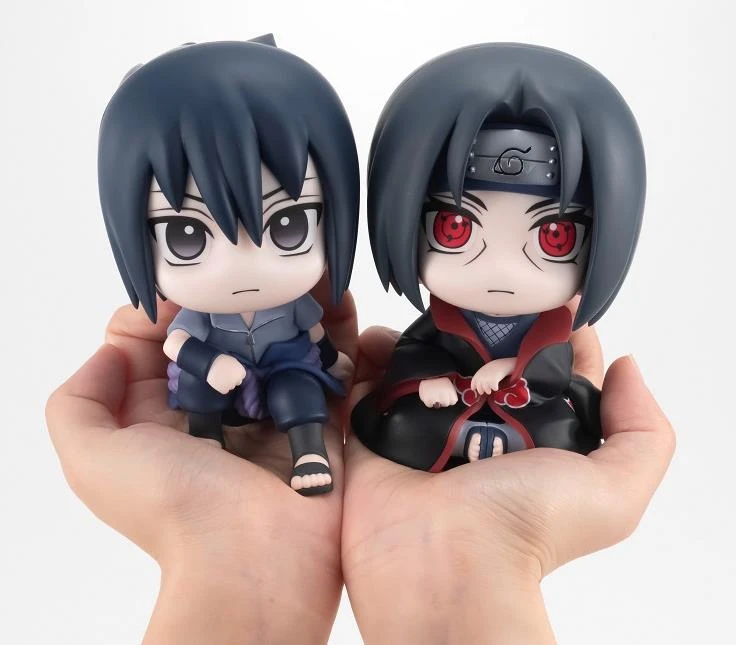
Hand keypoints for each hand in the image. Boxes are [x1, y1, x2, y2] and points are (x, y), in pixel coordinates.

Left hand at [46, 276, 356, 644]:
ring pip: (277, 337)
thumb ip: (78, 402)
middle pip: (223, 330)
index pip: (158, 339)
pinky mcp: (319, 411)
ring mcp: (272, 404)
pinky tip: (334, 293)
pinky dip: (334, 325)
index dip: (166, 307)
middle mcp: (219, 403)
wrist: (256, 560)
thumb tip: (112, 350)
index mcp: (166, 410)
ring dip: (285, 301)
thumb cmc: (173, 509)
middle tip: (249, 263)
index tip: (186, 283)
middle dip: (235, 293)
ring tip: (293, 265)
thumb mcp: (92, 459)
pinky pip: (328, 359)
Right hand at [343, 321, 674, 643]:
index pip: (548, 369)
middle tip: (474, 282)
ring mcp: (426, 426)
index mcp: (532, 434)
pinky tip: (377, 336)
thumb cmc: (526, 525)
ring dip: (425, 332)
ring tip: (424, 304)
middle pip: (483, 356)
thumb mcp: (612, 490)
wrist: (441, 564)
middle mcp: (480, 427)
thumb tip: (624, 366)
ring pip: (427, 362)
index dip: (554, 331)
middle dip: (482, 319)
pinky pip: (372, 381)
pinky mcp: (377, 430)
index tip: (545, 291)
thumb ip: (641, 431)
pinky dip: (372, 355)